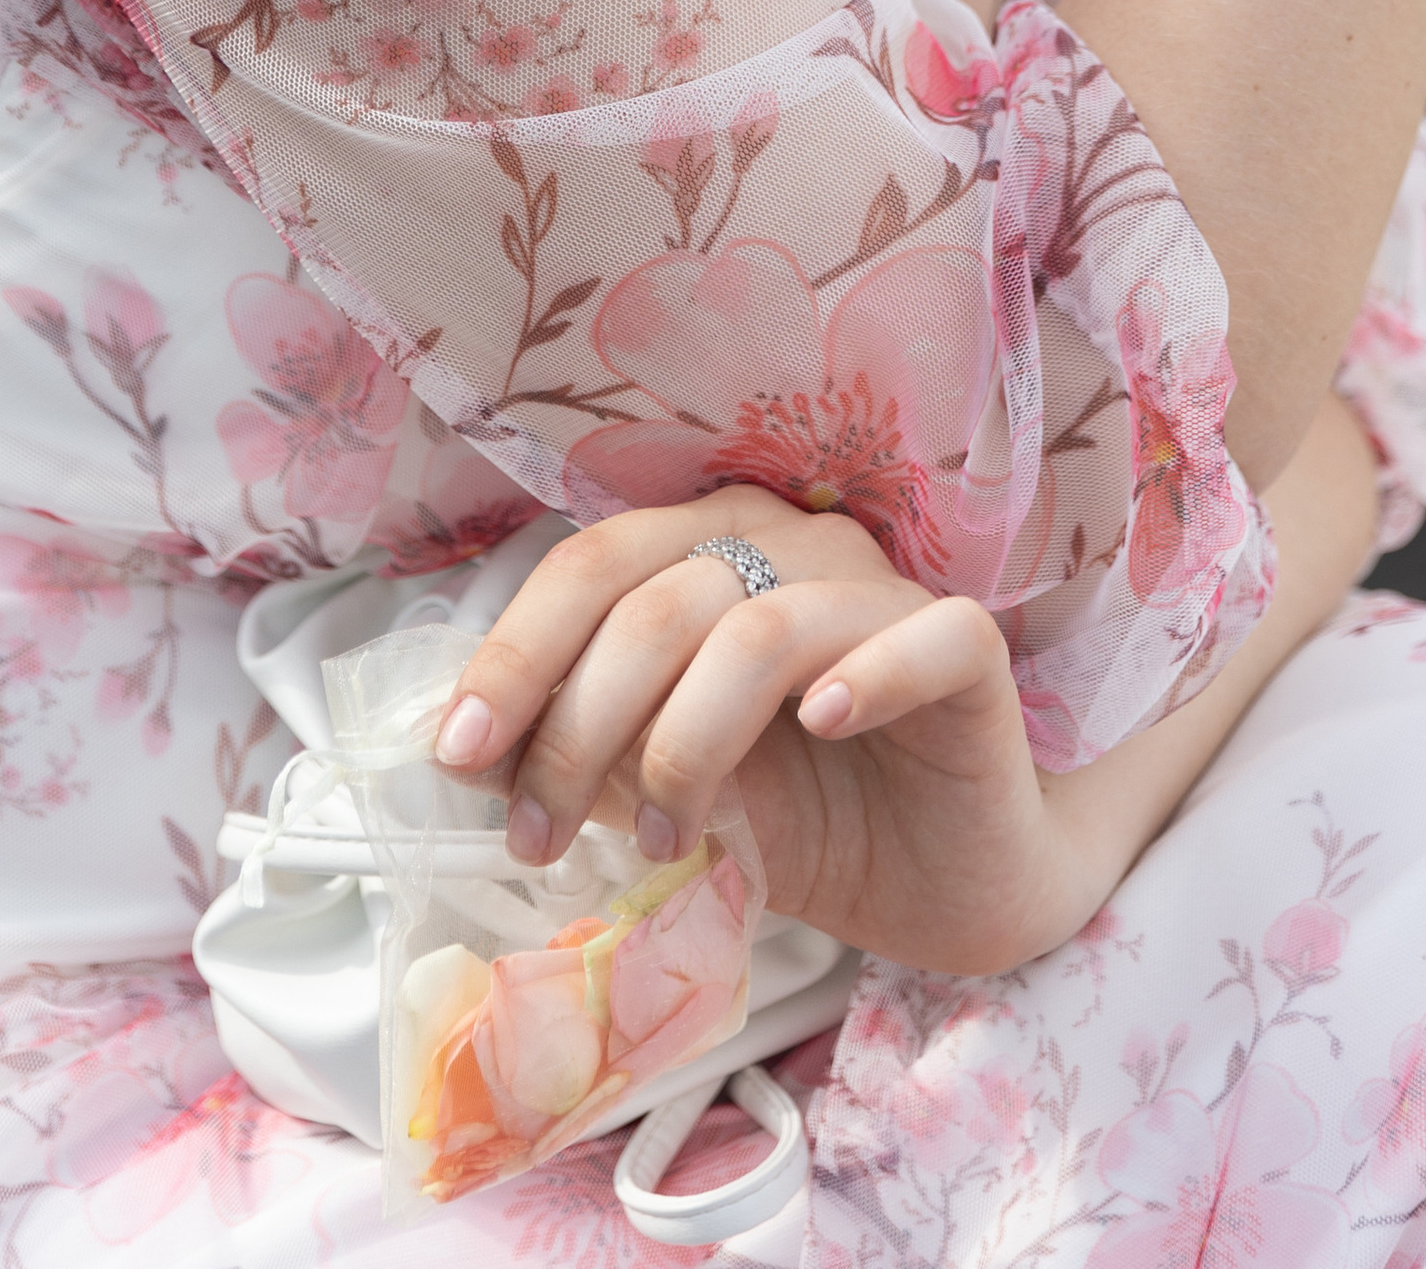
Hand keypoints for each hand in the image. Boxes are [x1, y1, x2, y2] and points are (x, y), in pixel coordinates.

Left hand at [430, 486, 1095, 978]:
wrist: (948, 880)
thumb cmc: (806, 815)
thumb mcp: (670, 787)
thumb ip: (588, 755)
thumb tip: (467, 759)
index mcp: (710, 552)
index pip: (592, 566)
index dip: (515, 655)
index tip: (457, 755)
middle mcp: (792, 545)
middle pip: (656, 601)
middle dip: (576, 728)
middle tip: (541, 839)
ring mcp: (884, 591)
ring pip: (760, 628)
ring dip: (685, 746)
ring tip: (661, 838)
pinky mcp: (968, 650)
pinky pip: (921, 639)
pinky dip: (863, 676)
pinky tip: (822, 724)